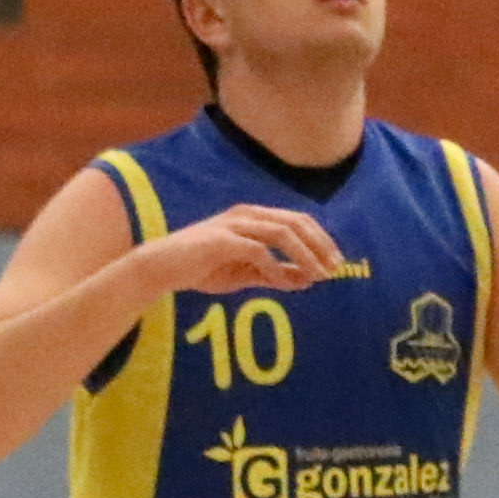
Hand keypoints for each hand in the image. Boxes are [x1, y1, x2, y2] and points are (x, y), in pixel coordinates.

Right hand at [143, 202, 345, 298]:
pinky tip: (281, 282)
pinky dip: (274, 267)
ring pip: (282, 233)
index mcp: (254, 217)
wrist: (162, 268)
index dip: (320, 239)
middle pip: (295, 222)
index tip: (335, 262)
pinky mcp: (222, 240)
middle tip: (334, 268)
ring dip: (304, 255)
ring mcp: (235, 225)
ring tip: (318, 275)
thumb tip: (308, 279)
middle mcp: (247, 215)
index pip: (297, 220)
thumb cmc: (202, 269)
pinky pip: (258, 251)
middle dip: (319, 245)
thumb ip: (275, 274)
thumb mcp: (245, 274)